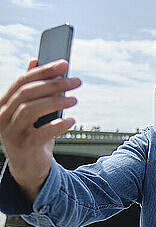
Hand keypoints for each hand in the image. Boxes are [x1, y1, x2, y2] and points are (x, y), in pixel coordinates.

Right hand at [0, 59, 80, 200]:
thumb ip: (31, 88)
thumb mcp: (31, 110)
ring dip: (56, 101)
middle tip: (77, 81)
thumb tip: (34, 60)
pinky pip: (41, 132)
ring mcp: (11, 132)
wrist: (29, 166)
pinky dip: (59, 124)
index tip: (65, 63)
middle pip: (27, 93)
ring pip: (30, 110)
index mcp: (4, 104)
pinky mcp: (24, 147)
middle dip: (54, 84)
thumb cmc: (32, 133)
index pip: (22, 81)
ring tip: (74, 99)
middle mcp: (3, 116)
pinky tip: (71, 120)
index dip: (44, 71)